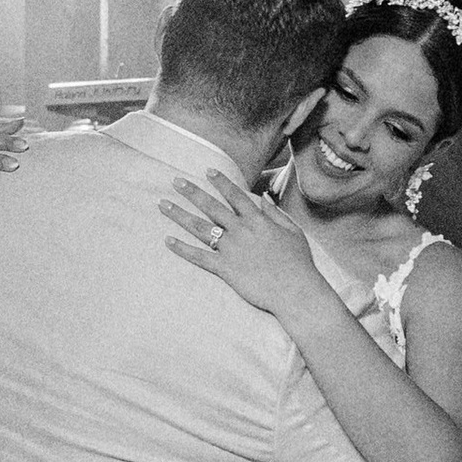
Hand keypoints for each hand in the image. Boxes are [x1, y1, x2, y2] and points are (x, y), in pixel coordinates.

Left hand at [164, 171, 328, 329]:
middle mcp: (240, 230)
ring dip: (179, 215)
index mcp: (257, 220)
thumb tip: (263, 198)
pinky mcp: (224, 268)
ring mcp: (230, 249)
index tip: (207, 170)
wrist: (295, 290)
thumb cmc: (298, 262)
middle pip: (211, 206)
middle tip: (176, 181)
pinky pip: (198, 256)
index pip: (235, 195)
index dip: (221, 182)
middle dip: (192, 192)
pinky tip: (168, 240)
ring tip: (163, 204)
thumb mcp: (293, 232)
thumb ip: (276, 213)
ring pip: (200, 227)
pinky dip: (182, 248)